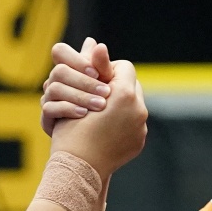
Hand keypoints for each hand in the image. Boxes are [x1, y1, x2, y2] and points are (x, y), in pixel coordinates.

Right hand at [42, 38, 112, 135]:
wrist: (88, 159)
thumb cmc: (102, 119)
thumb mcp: (104, 89)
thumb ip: (101, 66)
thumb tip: (98, 44)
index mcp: (66, 71)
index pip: (60, 52)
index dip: (81, 61)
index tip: (98, 72)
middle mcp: (52, 84)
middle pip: (60, 71)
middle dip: (85, 82)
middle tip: (107, 92)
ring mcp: (47, 102)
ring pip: (53, 88)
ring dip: (80, 96)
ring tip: (101, 106)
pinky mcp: (47, 121)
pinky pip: (49, 110)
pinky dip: (69, 110)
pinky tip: (84, 115)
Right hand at [50, 54, 146, 180]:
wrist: (78, 167)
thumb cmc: (71, 128)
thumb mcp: (78, 93)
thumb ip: (93, 67)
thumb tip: (97, 43)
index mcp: (124, 94)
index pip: (123, 67)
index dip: (107, 72)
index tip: (95, 80)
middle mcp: (138, 109)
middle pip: (130, 85)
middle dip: (116, 87)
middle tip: (99, 95)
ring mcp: (140, 127)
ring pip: (133, 104)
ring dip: (120, 104)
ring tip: (103, 111)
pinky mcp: (139, 142)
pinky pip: (134, 123)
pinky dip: (123, 122)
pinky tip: (106, 127)